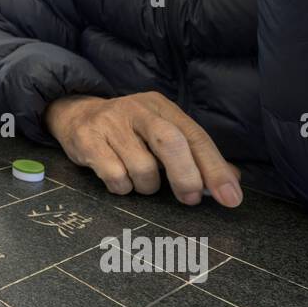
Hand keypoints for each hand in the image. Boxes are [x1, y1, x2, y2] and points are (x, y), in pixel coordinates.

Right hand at [44, 92, 241, 206]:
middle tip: (191, 199)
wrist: (75, 114)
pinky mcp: (87, 138)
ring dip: (146, 186)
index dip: (215, 168)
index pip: (195, 136)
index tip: (231, 197)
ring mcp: (110, 123)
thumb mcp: (161, 133)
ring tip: (140, 182)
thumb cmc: (128, 131)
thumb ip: (194, 155)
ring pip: (142, 167)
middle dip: (186, 176)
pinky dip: (122, 188)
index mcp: (162, 107)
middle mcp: (138, 110)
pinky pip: (114, 176)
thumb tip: (232, 182)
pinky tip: (119, 180)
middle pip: (170, 142)